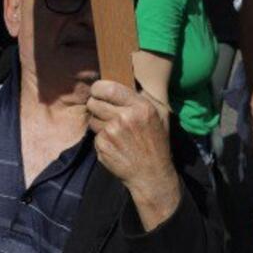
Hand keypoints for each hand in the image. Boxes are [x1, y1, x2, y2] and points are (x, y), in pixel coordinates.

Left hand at [86, 79, 180, 226]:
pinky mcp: (103, 147)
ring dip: (99, 124)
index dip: (98, 88)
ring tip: (114, 132)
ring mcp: (112, 133)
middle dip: (96, 106)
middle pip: (94, 103)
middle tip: (104, 112)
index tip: (97, 91)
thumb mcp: (159, 115)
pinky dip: (101, 140)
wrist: (151, 175)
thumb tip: (125, 77)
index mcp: (140, 107)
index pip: (108, 88)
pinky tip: (114, 145)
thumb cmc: (156, 143)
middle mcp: (125, 118)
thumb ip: (144, 97)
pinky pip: (94, 136)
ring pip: (92, 119)